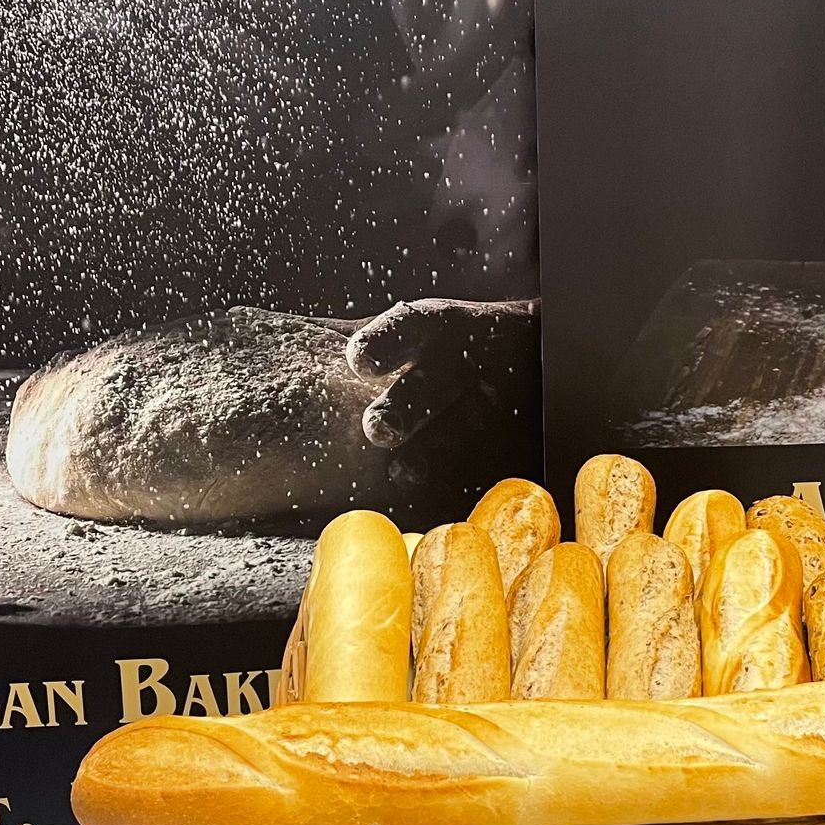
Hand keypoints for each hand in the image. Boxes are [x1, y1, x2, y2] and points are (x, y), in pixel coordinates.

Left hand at [345, 298, 540, 490]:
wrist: (537, 361)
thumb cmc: (450, 350)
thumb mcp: (416, 332)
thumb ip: (362, 339)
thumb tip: (287, 340)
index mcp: (440, 327)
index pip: (412, 326)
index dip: (385, 342)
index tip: (358, 360)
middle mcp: (472, 363)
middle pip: (440, 382)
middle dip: (407, 405)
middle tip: (376, 428)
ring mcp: (502, 408)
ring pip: (470, 429)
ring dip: (435, 451)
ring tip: (402, 470)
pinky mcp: (517, 448)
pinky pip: (491, 468)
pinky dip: (462, 484)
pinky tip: (435, 498)